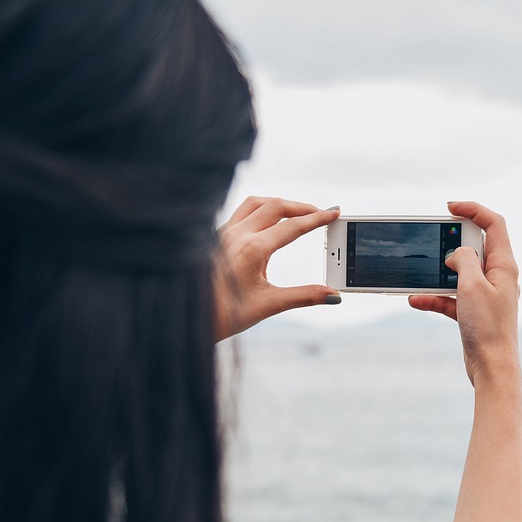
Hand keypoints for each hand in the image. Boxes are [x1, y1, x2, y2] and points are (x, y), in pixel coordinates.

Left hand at [213, 197, 340, 340]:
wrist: (187, 317)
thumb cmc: (223, 314)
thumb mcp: (268, 305)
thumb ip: (304, 297)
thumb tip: (332, 296)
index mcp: (251, 249)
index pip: (292, 226)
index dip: (317, 219)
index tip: (333, 213)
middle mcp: (236, 235)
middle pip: (276, 206)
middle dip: (301, 207)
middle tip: (320, 213)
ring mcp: (222, 233)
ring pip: (256, 203)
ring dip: (279, 204)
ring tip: (296, 212)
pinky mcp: (214, 237)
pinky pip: (241, 212)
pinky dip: (260, 210)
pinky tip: (266, 221)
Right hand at [408, 201, 518, 385]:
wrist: (491, 367)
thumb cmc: (487, 327)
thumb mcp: (471, 285)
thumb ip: (463, 260)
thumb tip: (456, 253)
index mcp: (504, 265)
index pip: (493, 224)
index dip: (473, 210)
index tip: (449, 207)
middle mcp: (498, 277)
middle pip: (475, 246)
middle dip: (450, 242)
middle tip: (432, 240)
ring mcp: (485, 294)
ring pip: (459, 272)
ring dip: (438, 273)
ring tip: (420, 272)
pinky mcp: (473, 311)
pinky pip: (451, 296)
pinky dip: (434, 296)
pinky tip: (416, 300)